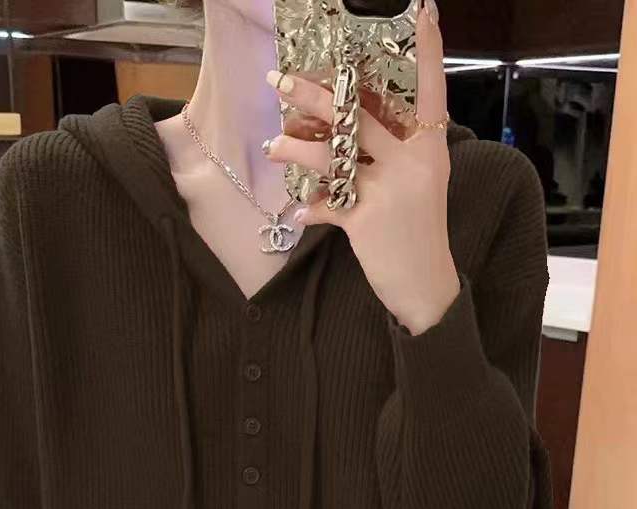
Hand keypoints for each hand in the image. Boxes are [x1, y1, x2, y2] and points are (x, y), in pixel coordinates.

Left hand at [263, 0, 459, 335]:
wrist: (425, 284)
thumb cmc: (417, 231)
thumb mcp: (420, 184)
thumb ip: (394, 152)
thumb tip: (347, 126)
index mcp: (432, 147)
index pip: (431, 89)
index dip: (427, 50)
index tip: (422, 10)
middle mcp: (414, 160)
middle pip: (359, 113)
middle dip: (314, 95)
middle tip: (281, 79)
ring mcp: (390, 189)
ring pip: (333, 153)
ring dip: (296, 146)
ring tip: (274, 144)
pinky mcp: (367, 219)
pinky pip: (327, 202)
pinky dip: (309, 207)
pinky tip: (297, 210)